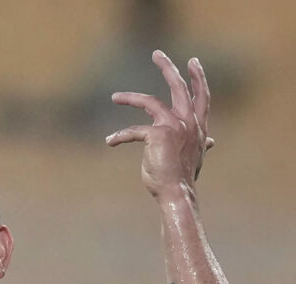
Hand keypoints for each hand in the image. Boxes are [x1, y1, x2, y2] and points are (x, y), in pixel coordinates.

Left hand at [106, 50, 213, 198]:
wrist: (176, 193)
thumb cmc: (182, 177)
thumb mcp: (195, 156)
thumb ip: (200, 144)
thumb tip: (211, 141)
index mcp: (198, 127)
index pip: (201, 97)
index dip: (198, 78)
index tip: (192, 62)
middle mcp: (189, 122)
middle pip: (179, 87)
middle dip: (168, 68)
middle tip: (156, 53)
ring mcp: (174, 126)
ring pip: (150, 102)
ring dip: (130, 97)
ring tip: (115, 96)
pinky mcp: (157, 134)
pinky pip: (133, 131)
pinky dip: (119, 137)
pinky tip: (109, 141)